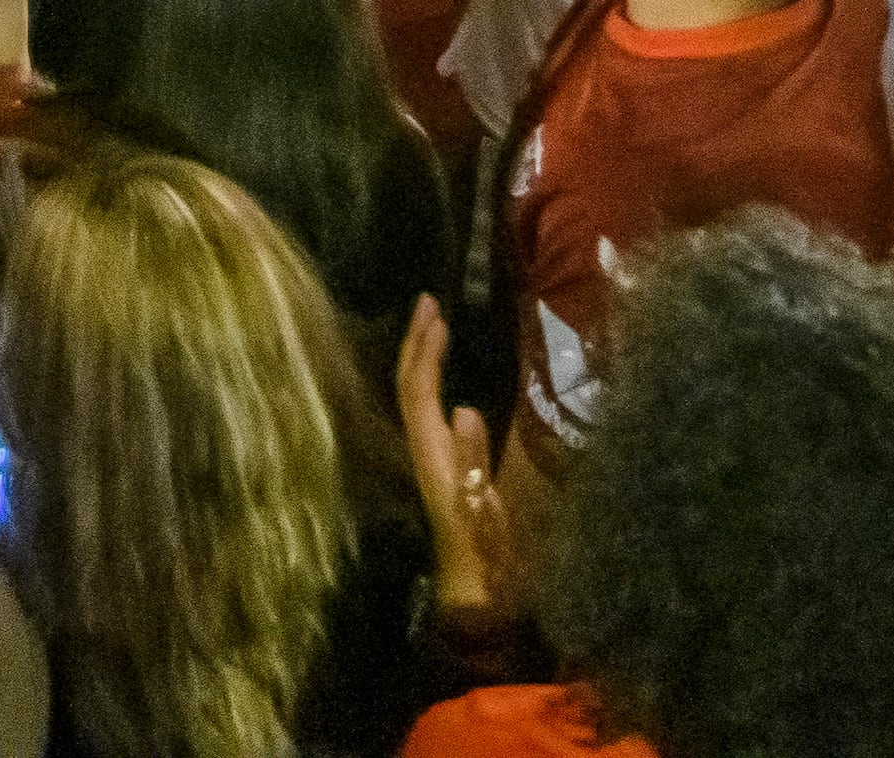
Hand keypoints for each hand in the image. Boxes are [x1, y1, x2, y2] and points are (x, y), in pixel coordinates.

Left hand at [399, 296, 514, 618]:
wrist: (477, 592)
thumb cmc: (484, 555)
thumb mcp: (484, 509)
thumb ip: (474, 462)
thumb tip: (462, 407)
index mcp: (431, 455)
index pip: (418, 391)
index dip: (424, 351)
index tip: (436, 312)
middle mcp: (424, 451)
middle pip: (408, 386)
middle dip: (415, 342)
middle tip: (427, 301)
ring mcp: (431, 458)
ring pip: (415, 397)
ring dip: (420, 357)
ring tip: (434, 325)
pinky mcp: (442, 467)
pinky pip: (428, 411)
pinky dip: (432, 381)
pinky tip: (444, 376)